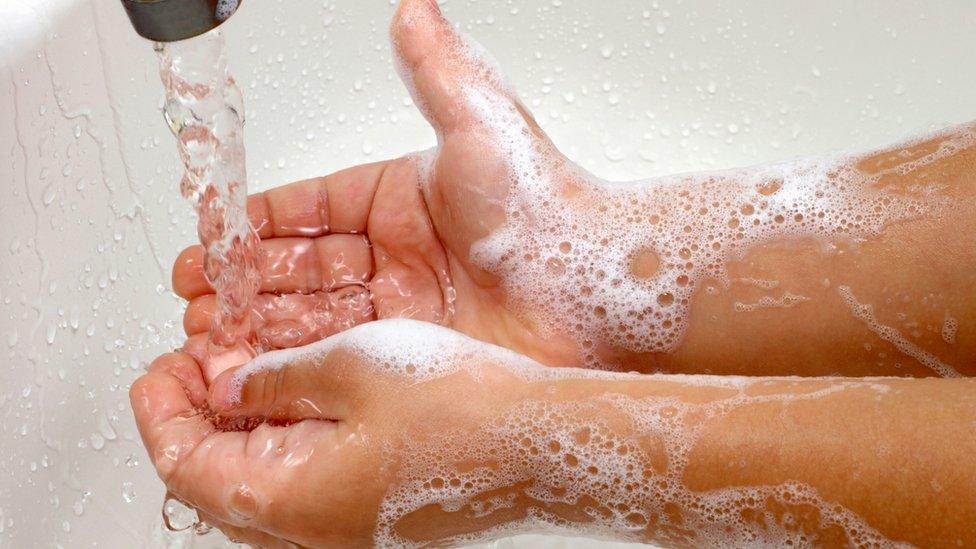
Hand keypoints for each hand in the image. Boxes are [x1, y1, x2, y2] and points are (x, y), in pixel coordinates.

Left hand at [131, 323, 533, 547]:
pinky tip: (303, 392)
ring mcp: (348, 522)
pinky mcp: (379, 507)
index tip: (158, 369)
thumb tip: (232, 384)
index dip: (162, 413)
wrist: (544, 443)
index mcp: (291, 500)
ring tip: (246, 369)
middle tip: (197, 365)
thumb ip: (277, 379)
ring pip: (264, 478)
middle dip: (199, 417)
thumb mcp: (351, 367)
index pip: (187, 467)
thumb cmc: (462, 410)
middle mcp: (314, 527)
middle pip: (220, 480)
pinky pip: (308, 477)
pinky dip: (287, 436)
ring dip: (244, 424)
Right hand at [173, 0, 975, 377]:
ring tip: (208, 334)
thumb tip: (411, 13)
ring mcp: (404, 305)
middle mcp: (397, 253)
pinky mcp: (414, 352)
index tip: (211, 233)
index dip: (257, 223)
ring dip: (257, 323)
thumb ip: (436, 73)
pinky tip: (255, 366)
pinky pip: (338, 354)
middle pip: (300, 265)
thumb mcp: (479, 127)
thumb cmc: (547, 209)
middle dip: (243, 279)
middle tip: (198, 292)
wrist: (596, 288)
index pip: (309, 208)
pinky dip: (293, 360)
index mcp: (399, 198)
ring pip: (311, 313)